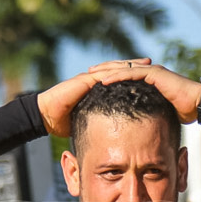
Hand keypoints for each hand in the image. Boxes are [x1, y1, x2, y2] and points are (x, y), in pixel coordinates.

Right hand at [37, 59, 153, 135]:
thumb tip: (114, 138)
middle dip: (136, 67)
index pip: (119, 79)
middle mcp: (94, 80)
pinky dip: (117, 70)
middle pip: (119, 69)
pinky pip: (104, 73)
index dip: (133, 77)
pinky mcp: (85, 79)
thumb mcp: (88, 122)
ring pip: (114, 67)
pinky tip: (130, 68)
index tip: (149, 77)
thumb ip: (101, 125)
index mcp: (97, 89)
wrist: (46, 116)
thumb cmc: (63, 122)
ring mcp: (89, 78)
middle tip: (153, 64)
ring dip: (131, 64)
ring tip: (146, 63)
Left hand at [88, 59, 200, 123]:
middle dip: (104, 71)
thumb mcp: (161, 112)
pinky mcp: (155, 74)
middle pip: (121, 69)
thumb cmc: (185, 111)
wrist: (200, 105)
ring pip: (123, 68)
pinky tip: (103, 80)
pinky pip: (131, 73)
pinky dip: (117, 76)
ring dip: (106, 71)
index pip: (125, 75)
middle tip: (87, 74)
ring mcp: (152, 71)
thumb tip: (141, 126)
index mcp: (149, 81)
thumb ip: (150, 113)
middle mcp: (150, 73)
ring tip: (90, 75)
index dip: (110, 77)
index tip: (95, 83)